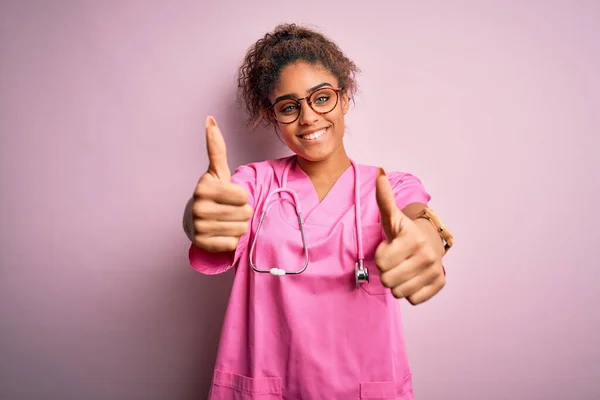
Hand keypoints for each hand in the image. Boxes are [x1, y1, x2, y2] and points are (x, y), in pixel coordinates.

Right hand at [191, 116, 252, 251]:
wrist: (195, 220)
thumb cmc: (213, 194)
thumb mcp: (217, 171)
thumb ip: (216, 147)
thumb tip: (210, 119)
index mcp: (204, 187)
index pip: (243, 196)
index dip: (242, 196)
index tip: (230, 195)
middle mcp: (198, 207)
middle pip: (245, 213)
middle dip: (241, 212)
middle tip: (228, 210)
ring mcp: (198, 227)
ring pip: (240, 229)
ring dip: (237, 226)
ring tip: (224, 220)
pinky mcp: (202, 244)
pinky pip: (231, 244)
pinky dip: (230, 240)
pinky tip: (220, 233)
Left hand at [374, 168, 444, 304]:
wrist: (431, 241)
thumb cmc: (404, 232)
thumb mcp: (392, 217)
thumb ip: (384, 198)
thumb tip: (380, 173)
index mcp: (413, 239)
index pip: (380, 263)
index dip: (380, 256)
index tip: (389, 248)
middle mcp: (427, 256)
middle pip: (388, 280)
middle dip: (387, 271)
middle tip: (395, 260)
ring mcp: (434, 272)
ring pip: (398, 292)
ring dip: (397, 282)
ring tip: (403, 267)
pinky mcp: (439, 284)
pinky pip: (412, 299)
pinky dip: (410, 291)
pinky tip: (413, 277)